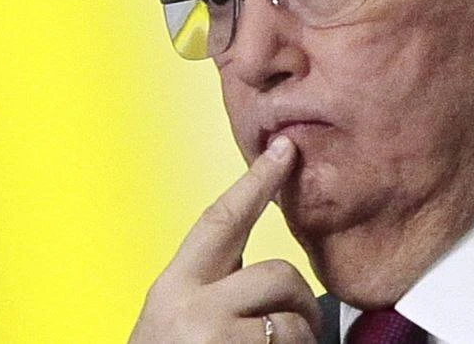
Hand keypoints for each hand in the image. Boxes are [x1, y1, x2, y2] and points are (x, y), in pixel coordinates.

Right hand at [130, 136, 320, 342]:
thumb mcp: (179, 322)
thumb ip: (214, 293)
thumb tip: (271, 283)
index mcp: (172, 287)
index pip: (220, 220)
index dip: (256, 183)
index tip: (285, 149)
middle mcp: (189, 304)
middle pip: (277, 273)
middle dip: (299, 303)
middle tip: (299, 333)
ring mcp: (210, 331)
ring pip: (293, 316)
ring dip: (301, 338)